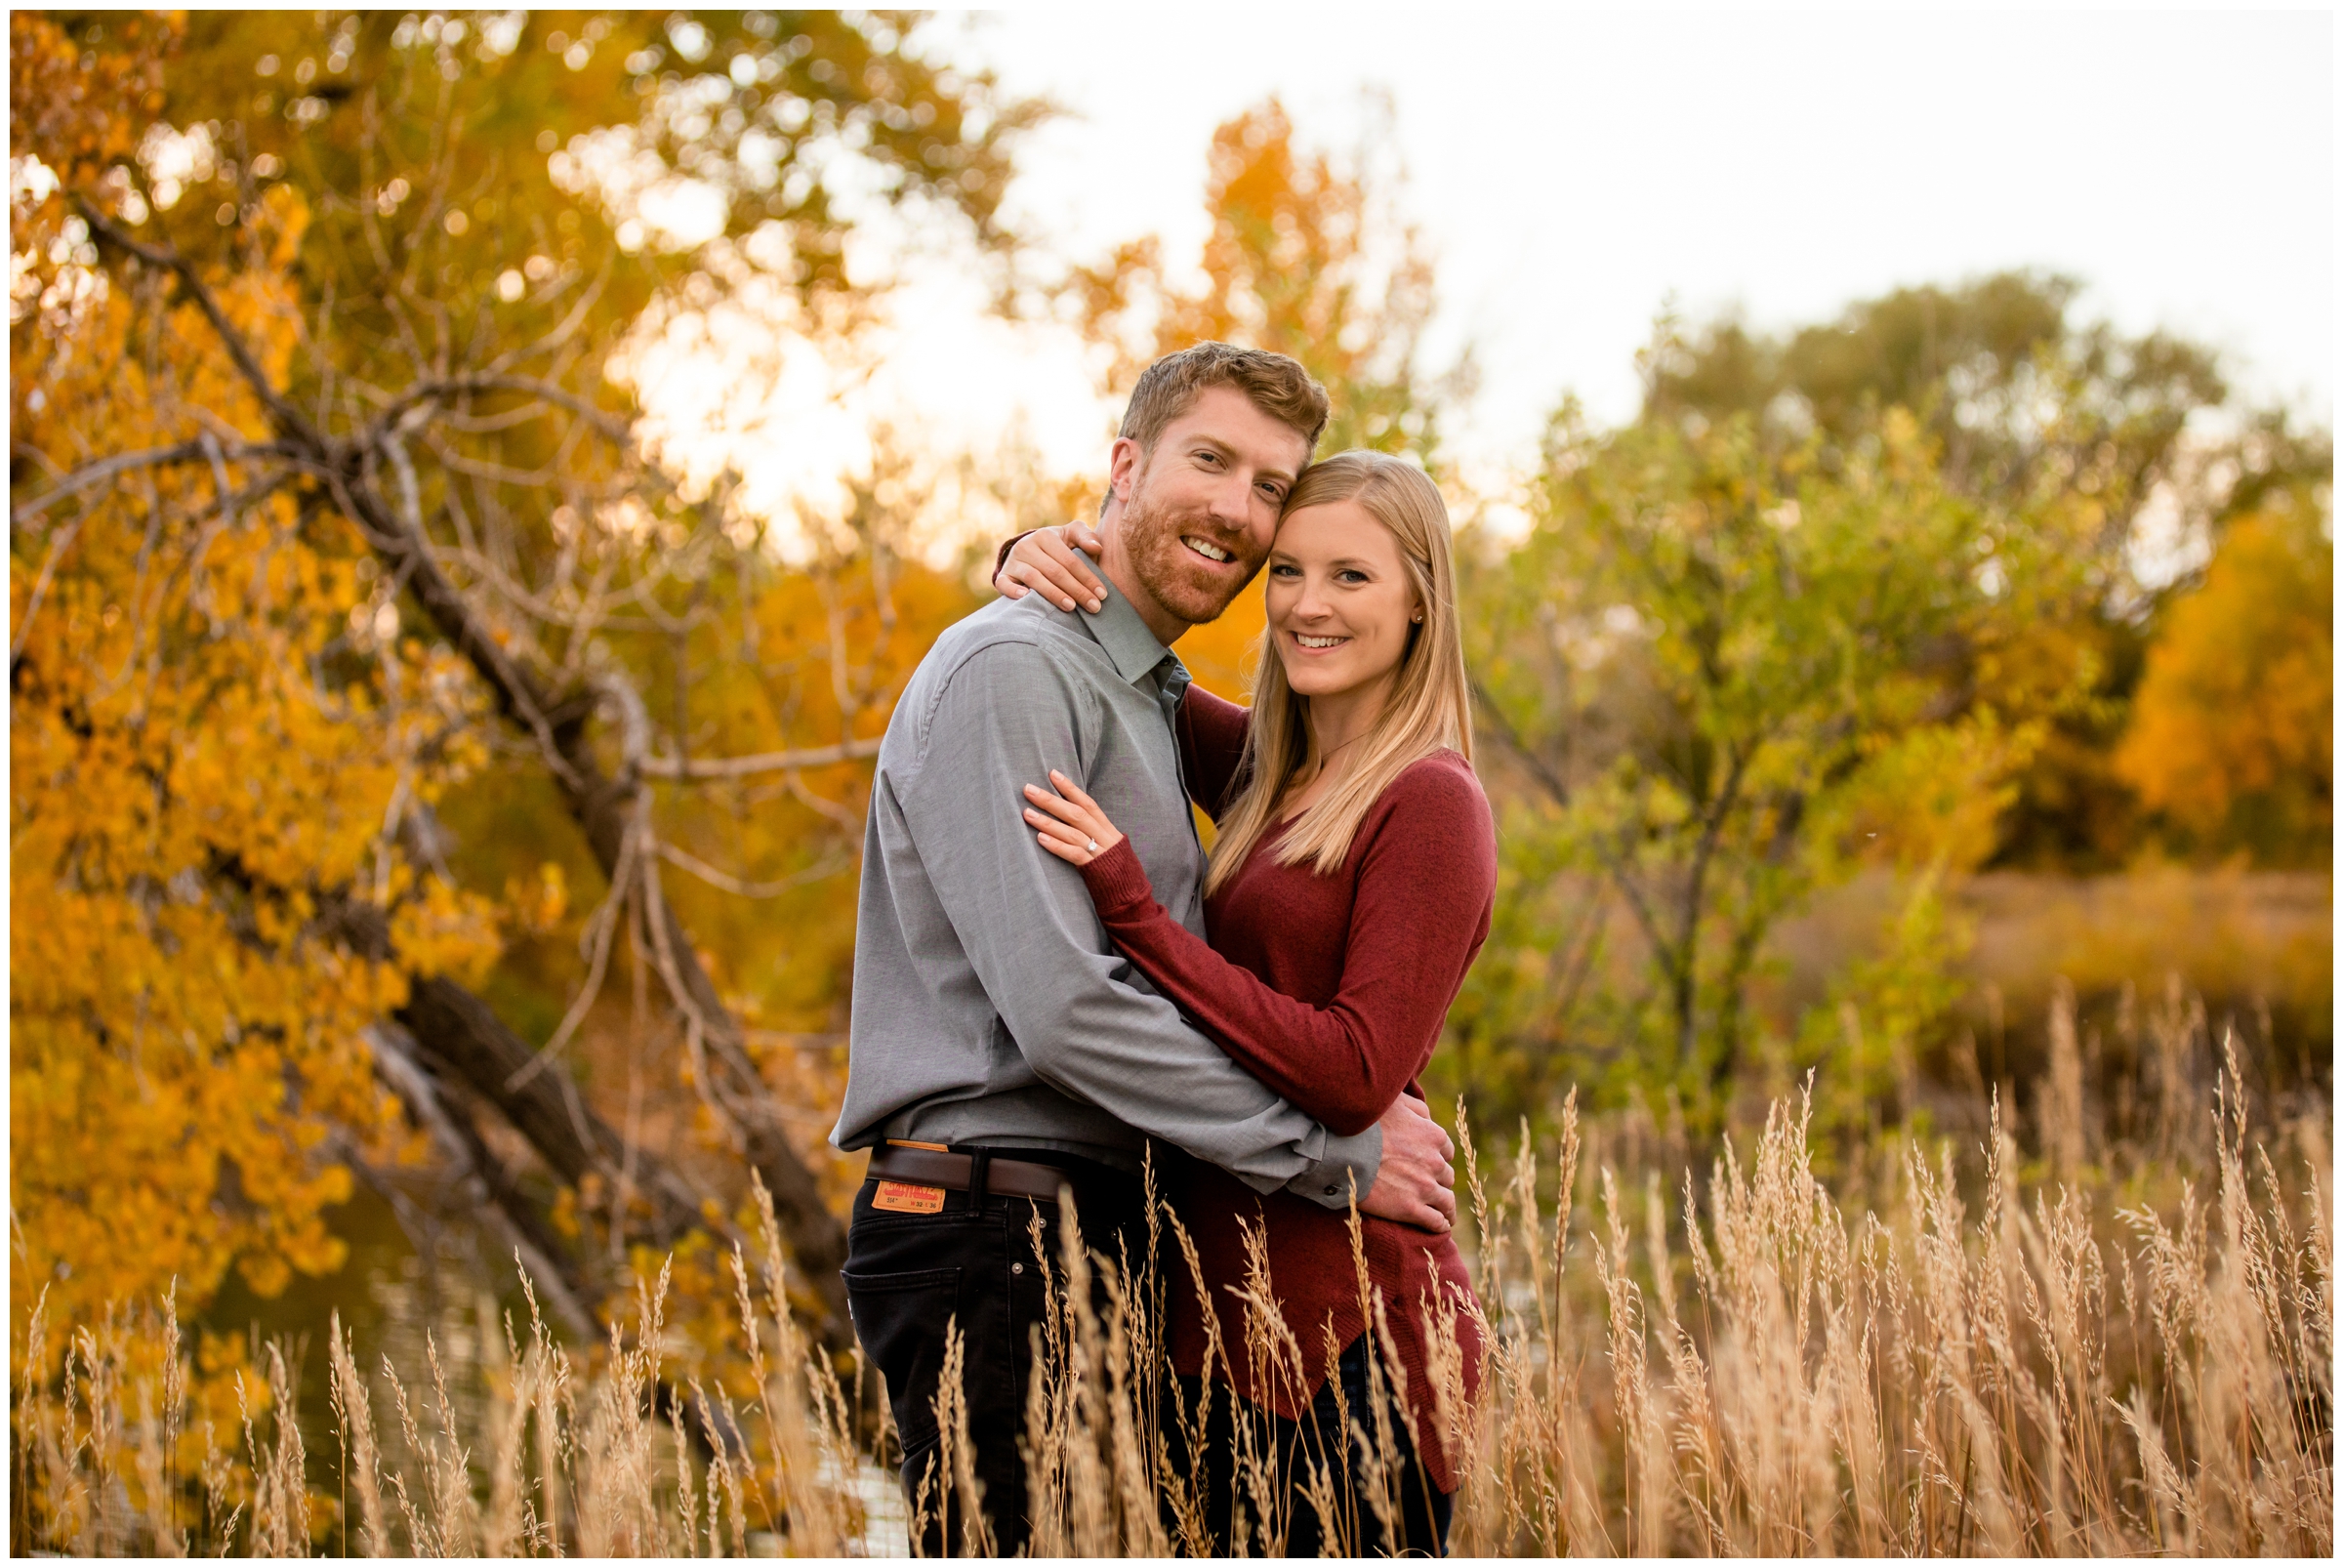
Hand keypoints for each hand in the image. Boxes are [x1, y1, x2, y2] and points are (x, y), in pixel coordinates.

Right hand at [995, 522, 1106, 613]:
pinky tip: (1028, 599)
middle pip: (1055, 571)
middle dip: (1077, 590)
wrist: (1029, 550)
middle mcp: (1026, 546)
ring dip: (1054, 594)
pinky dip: (1014, 592)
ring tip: (1071, 607)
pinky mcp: (1003, 574)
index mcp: (1045, 536)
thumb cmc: (1058, 546)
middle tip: (1094, 607)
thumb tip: (1097, 548)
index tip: (1102, 594)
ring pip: (1034, 579)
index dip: (1088, 578)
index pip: (1070, 560)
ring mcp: (1013, 561)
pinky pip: (1005, 584)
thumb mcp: (1071, 535)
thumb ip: (1086, 537)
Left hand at [1022, 769, 1124, 867]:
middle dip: (1051, 800)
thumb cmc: (1116, 872)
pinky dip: (1057, 845)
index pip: (1088, 803)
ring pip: (1073, 832)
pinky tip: (1040, 838)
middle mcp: (1105, 837)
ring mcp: (1101, 852)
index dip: (1070, 788)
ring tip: (1027, 813)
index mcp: (1109, 829)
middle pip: (1076, 813)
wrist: (1132, 898)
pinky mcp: (1095, 869)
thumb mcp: (1109, 847)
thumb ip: (1093, 834)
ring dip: (1048, 821)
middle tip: (1028, 789)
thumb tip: (1070, 820)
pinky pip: (1074, 854)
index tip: (1052, 774)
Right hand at [1359, 1093, 1456, 1232]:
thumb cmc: (1366, 1124)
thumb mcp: (1396, 1103)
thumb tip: (1428, 1118)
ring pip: (1447, 1201)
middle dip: (1439, 1179)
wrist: (1344, 1151)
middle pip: (1446, 1175)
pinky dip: (1440, 1224)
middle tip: (1429, 1185)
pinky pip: (1436, 1221)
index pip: (1446, 1151)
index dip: (1438, 1157)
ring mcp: (1424, 1188)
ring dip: (1446, 1206)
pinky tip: (1440, 1226)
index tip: (1430, 1163)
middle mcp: (1434, 1162)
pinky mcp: (1411, 1209)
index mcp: (1433, 1136)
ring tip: (1445, 1214)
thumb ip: (1418, 1108)